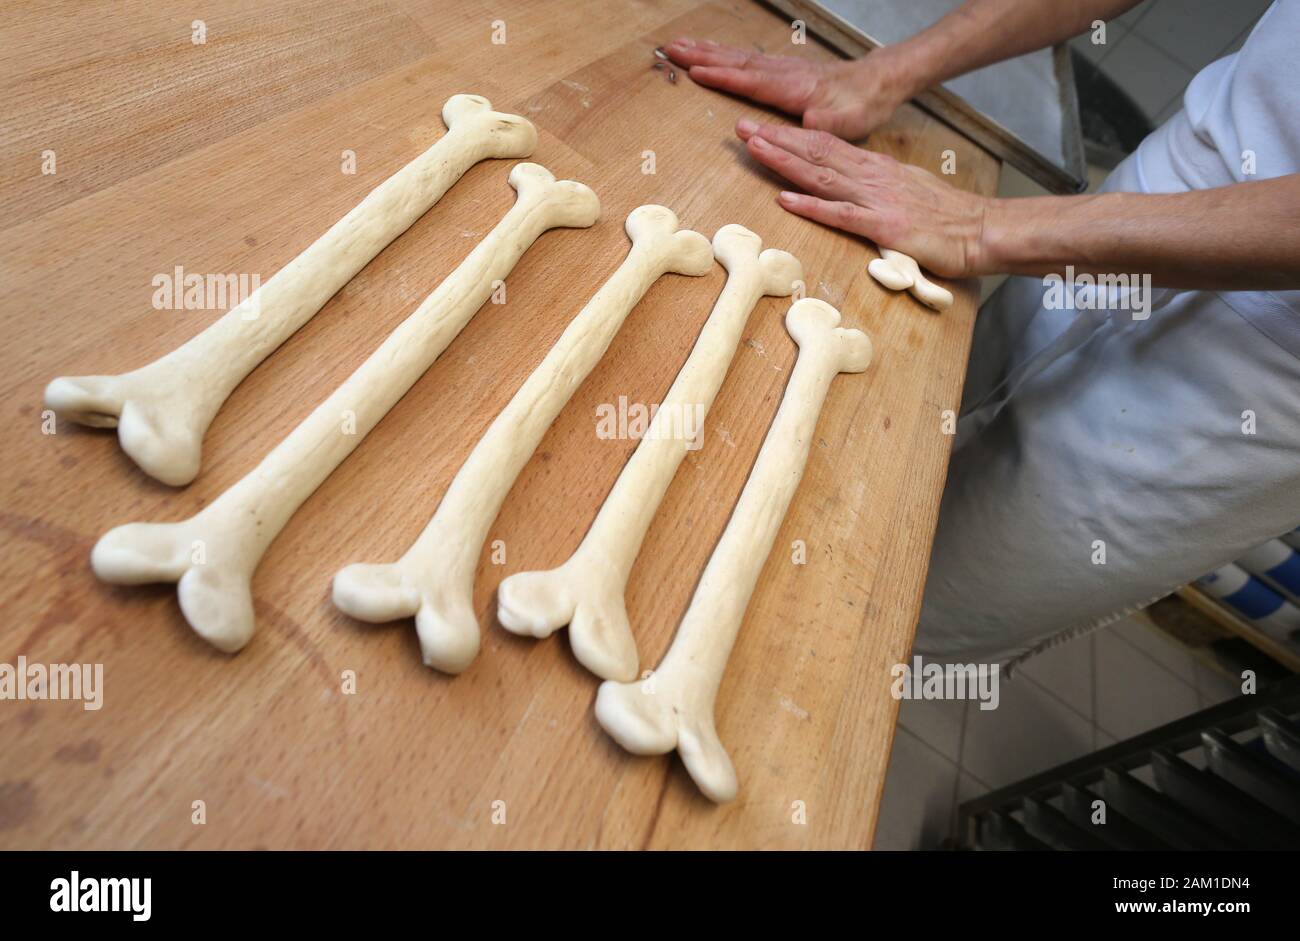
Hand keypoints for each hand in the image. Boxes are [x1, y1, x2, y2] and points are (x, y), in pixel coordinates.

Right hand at [663, 38, 914, 139]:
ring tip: (684, 46)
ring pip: (740, 56)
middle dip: (702, 55)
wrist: (880, 83)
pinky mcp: (786, 69)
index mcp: (791, 88)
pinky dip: (729, 54)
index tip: (691, 70)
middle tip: (671, 48)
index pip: (748, 80)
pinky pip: (750, 58)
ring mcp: (783, 68)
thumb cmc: (860, 107)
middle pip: (736, 61)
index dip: (720, 76)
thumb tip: (792, 131)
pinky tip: (719, 53)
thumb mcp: (841, 126)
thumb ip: (815, 128)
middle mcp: (783, 73)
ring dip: (710, 51)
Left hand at [737, 121, 991, 277]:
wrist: (980, 230)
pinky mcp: (883, 225)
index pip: (825, 145)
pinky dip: (811, 206)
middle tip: (742, 128)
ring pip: (821, 175)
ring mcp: (876, 199)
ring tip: (754, 149)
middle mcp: (871, 176)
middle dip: (776, 139)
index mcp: (875, 168)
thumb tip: (853, 185)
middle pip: (815, 153)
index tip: (761, 127)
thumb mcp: (907, 191)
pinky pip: (841, 214)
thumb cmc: (946, 217)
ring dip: (784, 162)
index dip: (790, 135)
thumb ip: (877, 186)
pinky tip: (786, 199)